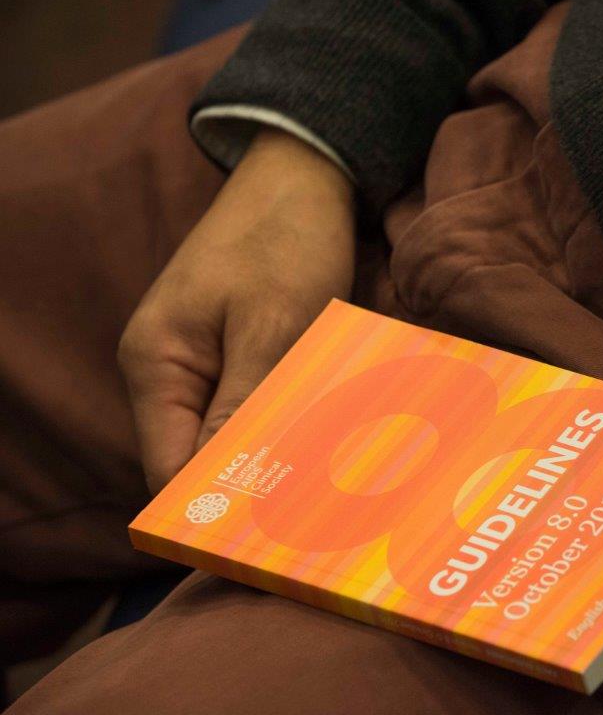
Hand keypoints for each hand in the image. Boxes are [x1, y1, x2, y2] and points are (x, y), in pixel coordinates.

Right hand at [118, 128, 355, 491]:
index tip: (272, 542)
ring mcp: (206, 361)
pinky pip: (259, 405)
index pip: (169, 469)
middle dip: (254, 485)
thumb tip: (225, 488)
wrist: (308, 172)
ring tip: (336, 486)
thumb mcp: (271, 325)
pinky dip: (291, 421)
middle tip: (319, 520)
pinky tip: (335, 440)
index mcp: (156, 365)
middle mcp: (170, 371)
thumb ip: (245, 407)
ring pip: (236, 434)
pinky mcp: (242, 351)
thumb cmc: (286, 239)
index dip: (214, 508)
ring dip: (279, 453)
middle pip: (203, 457)